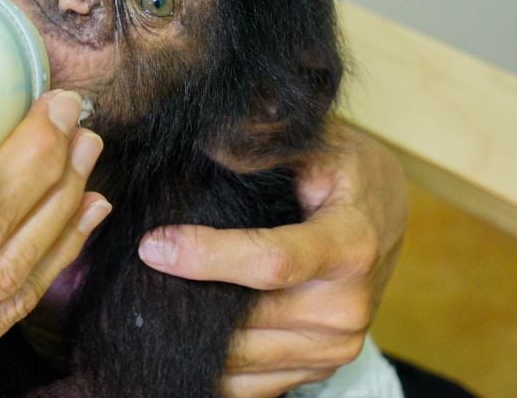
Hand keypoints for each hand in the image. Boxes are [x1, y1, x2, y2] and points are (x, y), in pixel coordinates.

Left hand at [137, 123, 407, 397]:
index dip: (207, 256)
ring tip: (147, 301)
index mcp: (349, 245)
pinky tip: (175, 336)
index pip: (272, 262)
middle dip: (185, 299)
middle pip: (248, 321)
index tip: (153, 245)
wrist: (382, 218)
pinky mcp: (317, 369)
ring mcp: (333, 347)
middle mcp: (347, 306)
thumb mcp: (312, 144)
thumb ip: (262, 144)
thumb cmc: (341, 172)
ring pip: (243, 359)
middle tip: (134, 276)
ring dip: (191, 335)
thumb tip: (208, 144)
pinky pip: (252, 385)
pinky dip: (209, 366)